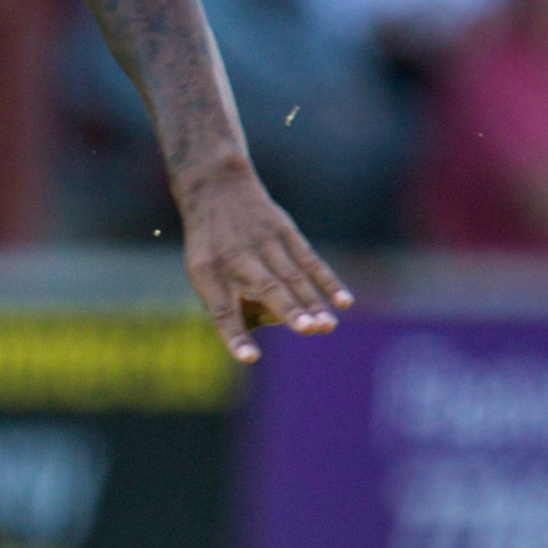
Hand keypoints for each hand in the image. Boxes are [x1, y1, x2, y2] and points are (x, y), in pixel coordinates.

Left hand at [176, 156, 349, 364]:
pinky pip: (310, 261)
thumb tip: (277, 323)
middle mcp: (236, 258)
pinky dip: (328, 282)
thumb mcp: (203, 272)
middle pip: (265, 287)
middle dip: (287, 309)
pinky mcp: (285, 232)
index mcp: (209, 274)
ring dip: (311, 301)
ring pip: (292, 276)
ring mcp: (263, 243)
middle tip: (306, 329)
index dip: (235, 336)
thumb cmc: (211, 246)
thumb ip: (234, 303)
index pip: (221, 311)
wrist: (216, 189)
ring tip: (325, 325)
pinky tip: (344, 302)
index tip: (250, 358)